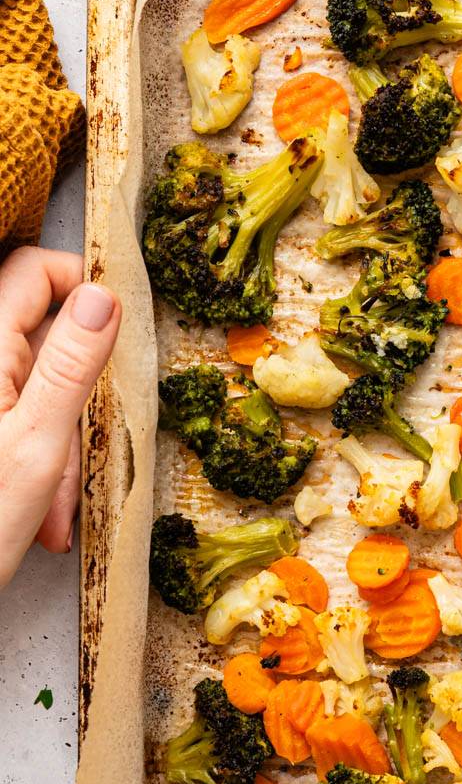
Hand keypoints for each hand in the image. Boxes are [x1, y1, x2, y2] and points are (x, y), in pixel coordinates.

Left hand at [0, 248, 119, 585]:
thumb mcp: (39, 446)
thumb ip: (72, 365)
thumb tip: (101, 296)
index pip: (34, 271)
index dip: (80, 283)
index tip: (119, 326)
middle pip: (41, 338)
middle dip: (77, 392)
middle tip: (87, 447)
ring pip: (36, 391)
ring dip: (60, 443)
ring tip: (56, 506)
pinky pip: (20, 426)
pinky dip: (40, 464)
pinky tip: (41, 513)